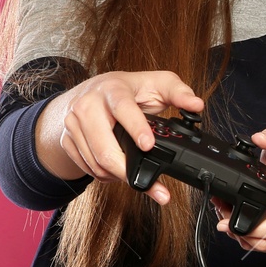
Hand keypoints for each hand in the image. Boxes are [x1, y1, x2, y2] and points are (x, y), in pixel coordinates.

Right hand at [46, 70, 203, 203]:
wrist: (86, 93)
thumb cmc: (126, 89)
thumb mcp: (155, 83)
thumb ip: (179, 92)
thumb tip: (197, 105)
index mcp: (112, 89)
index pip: (122, 109)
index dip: (136, 128)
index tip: (148, 145)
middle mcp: (87, 106)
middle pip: (104, 148)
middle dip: (127, 169)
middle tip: (149, 183)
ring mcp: (73, 124)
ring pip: (97, 163)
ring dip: (119, 176)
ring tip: (136, 176)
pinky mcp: (67, 141)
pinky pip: (88, 168)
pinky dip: (106, 176)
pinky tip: (118, 169)